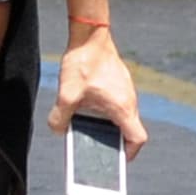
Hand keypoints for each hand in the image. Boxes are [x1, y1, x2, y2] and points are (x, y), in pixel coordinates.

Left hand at [47, 27, 147, 160]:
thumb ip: (60, 116)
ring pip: (122, 116)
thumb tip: (58, 130)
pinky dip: (106, 112)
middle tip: (97, 151)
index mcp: (122, 107)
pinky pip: (116, 104)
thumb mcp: (66, 94)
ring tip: (89, 132)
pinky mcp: (119, 83)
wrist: (90, 35)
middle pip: (129, 130)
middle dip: (114, 143)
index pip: (137, 139)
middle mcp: (129, 101)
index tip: (117, 159)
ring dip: (109, 126)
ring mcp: (125, 91)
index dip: (130, 152)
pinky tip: (86, 110)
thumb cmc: (83, 63)